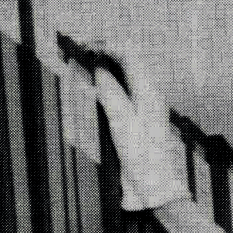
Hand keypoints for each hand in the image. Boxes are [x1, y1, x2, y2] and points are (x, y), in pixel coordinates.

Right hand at [85, 47, 188, 211]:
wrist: (153, 188)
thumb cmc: (142, 159)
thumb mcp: (123, 123)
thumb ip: (111, 93)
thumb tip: (99, 70)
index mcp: (147, 92)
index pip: (128, 54)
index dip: (106, 44)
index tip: (83, 44)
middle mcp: (146, 95)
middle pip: (126, 61)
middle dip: (104, 51)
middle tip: (79, 50)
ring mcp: (141, 107)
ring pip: (122, 76)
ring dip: (104, 66)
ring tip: (83, 63)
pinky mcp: (134, 121)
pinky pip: (119, 93)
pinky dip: (105, 84)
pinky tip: (93, 89)